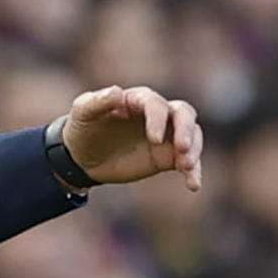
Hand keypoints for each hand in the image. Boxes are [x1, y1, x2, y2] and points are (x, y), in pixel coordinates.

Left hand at [60, 85, 203, 191]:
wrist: (82, 156)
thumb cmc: (83, 128)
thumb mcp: (82, 113)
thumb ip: (97, 102)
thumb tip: (116, 92)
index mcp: (138, 99)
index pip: (156, 104)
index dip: (158, 119)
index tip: (154, 139)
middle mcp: (158, 114)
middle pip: (184, 114)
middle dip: (186, 130)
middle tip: (182, 148)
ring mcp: (166, 135)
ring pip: (192, 135)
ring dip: (195, 150)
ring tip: (187, 166)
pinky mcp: (167, 156)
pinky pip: (187, 161)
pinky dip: (193, 172)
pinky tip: (193, 185)